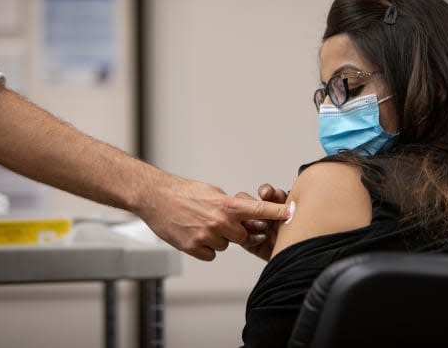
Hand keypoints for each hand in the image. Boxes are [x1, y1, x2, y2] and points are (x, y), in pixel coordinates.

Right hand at [133, 174, 289, 260]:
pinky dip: (205, 247)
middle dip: (235, 231)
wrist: (156, 198)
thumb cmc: (184, 192)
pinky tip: (194, 234)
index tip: (291, 213)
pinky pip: (211, 254)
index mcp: (227, 205)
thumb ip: (231, 205)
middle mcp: (220, 221)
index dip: (276, 212)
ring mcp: (207, 236)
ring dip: (218, 238)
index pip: (258, 210)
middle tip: (218, 221)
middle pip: (243, 236)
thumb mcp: (213, 192)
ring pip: (225, 245)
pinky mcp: (194, 248)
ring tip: (200, 224)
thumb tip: (245, 214)